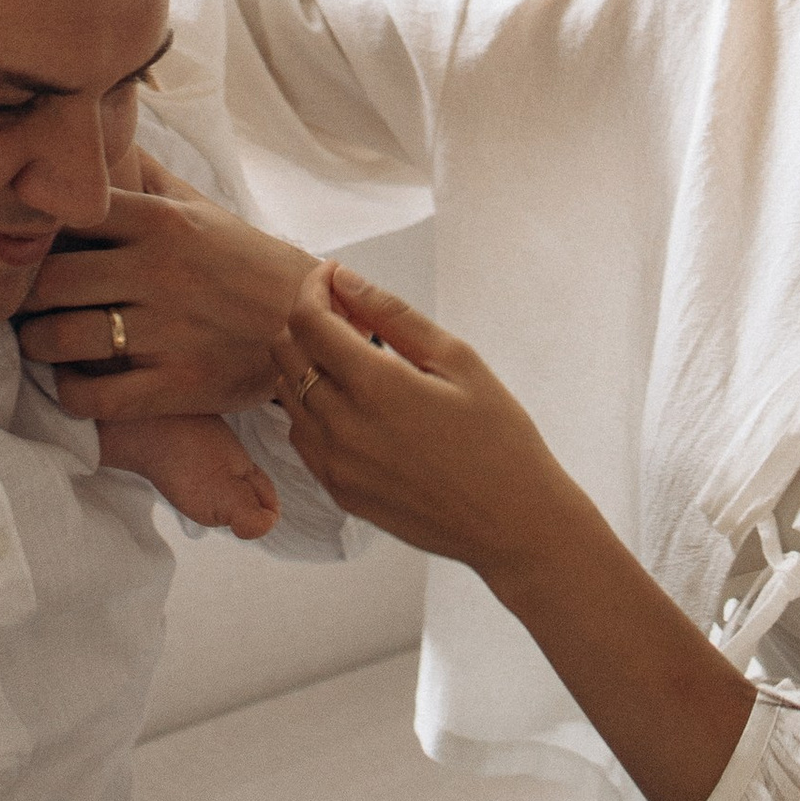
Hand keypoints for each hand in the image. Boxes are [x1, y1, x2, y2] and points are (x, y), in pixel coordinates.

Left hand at [17, 148, 308, 414]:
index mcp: (160, 222)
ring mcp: (168, 331)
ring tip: (41, 342)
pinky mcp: (178, 385)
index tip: (24, 245)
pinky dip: (71, 393)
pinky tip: (75, 382)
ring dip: (38, 345)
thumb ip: (145, 175)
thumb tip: (105, 127)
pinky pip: (95, 398)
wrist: (309, 319)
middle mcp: (159, 272)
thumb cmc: (242, 259)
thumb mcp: (199, 206)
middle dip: (23, 295)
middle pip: (49, 281)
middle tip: (21, 302)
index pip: (67, 213)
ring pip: (62, 340)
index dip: (34, 231)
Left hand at [274, 262, 583, 582]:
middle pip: (286, 353)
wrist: (512, 523)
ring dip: (307, 364)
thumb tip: (344, 279)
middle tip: (349, 316)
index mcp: (375, 387)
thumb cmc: (498, 437)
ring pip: (287, 393)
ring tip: (354, 359)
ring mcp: (335, 465)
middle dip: (308, 321)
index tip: (334, 277)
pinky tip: (353, 403)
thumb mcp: (456, 360)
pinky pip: (301, 436)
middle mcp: (342, 427)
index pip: (308, 320)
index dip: (313, 287)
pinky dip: (312, 406)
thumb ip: (392, 314)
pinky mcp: (338, 491)